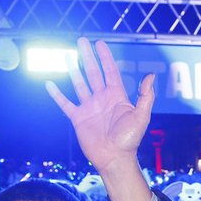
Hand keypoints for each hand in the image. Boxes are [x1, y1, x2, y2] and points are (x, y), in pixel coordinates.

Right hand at [46, 38, 155, 200]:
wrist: (114, 159)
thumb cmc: (130, 140)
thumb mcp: (141, 116)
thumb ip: (145, 96)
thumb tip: (150, 76)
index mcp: (117, 96)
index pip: (110, 71)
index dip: (105, 57)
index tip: (100, 43)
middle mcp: (102, 99)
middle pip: (93, 73)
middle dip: (88, 57)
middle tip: (81, 41)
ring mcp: (89, 108)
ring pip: (79, 84)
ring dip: (73, 70)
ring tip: (67, 56)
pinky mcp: (78, 118)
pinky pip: (65, 103)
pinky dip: (57, 94)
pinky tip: (50, 83)